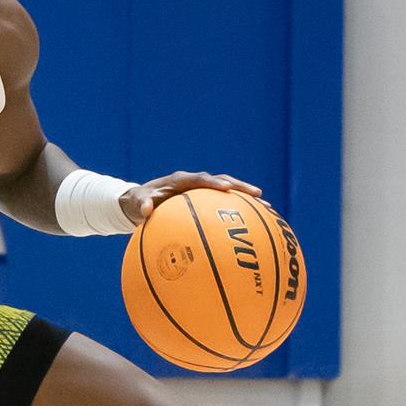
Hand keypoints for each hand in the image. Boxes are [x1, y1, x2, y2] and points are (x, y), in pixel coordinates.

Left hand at [123, 171, 261, 224]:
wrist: (142, 201)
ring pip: (229, 192)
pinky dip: (240, 212)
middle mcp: (195, 182)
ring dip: (246, 199)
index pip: (200, 179)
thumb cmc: (140, 202)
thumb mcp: (138, 203)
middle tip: (258, 195)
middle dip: (240, 187)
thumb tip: (146, 211)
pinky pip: (225, 205)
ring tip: (267, 208)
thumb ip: (143, 205)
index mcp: (181, 180)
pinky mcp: (206, 201)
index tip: (226, 188)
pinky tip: (256, 226)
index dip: (213, 182)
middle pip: (222, 181)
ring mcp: (202, 191)